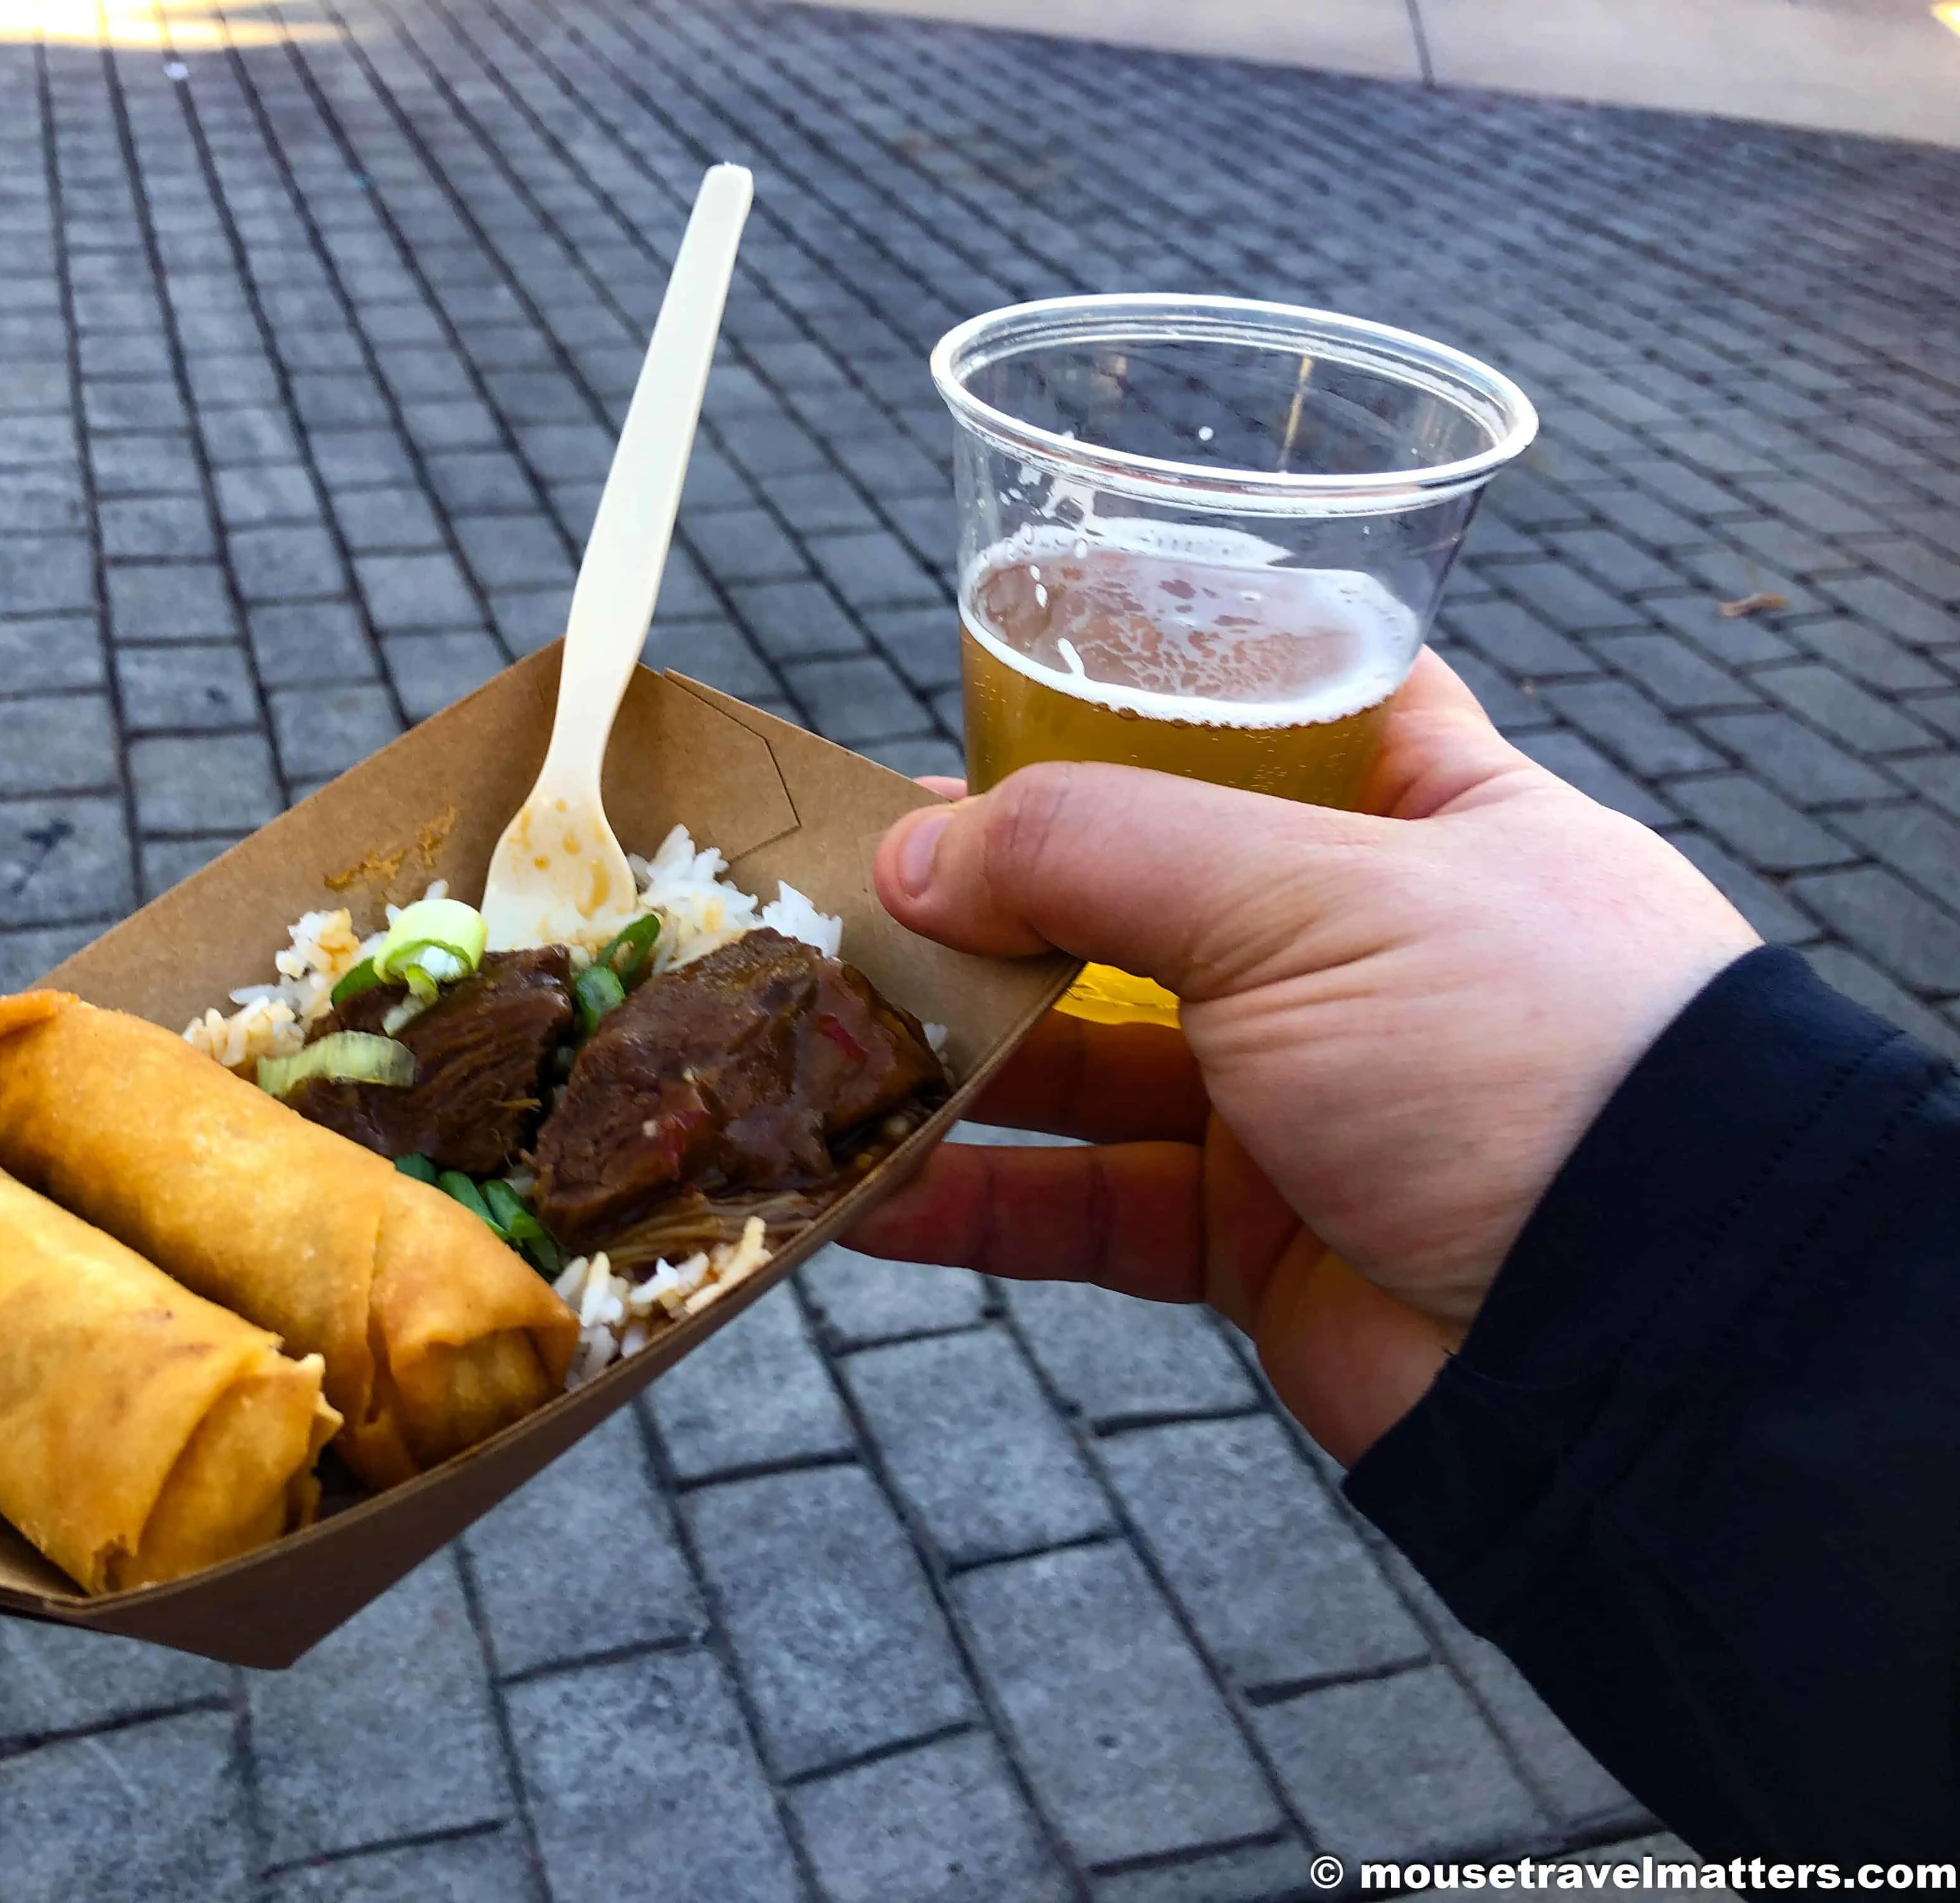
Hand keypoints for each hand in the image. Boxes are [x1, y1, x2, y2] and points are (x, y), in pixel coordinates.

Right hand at [857, 653, 1759, 1462]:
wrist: (1642, 1346)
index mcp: (1423, 820)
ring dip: (957, 1055)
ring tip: (817, 1039)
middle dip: (996, 895)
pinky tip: (865, 1192)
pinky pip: (1085, 1206)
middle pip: (1139, 897)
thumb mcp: (1304, 896)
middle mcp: (1358, 954)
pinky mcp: (1252, 1239)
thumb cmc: (1515, 1054)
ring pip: (1088, 1060)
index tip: (1014, 680)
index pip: (1290, 715)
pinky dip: (977, 1203)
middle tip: (846, 884)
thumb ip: (1094, 851)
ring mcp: (1301, 1101)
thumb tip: (911, 855)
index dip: (1160, 690)